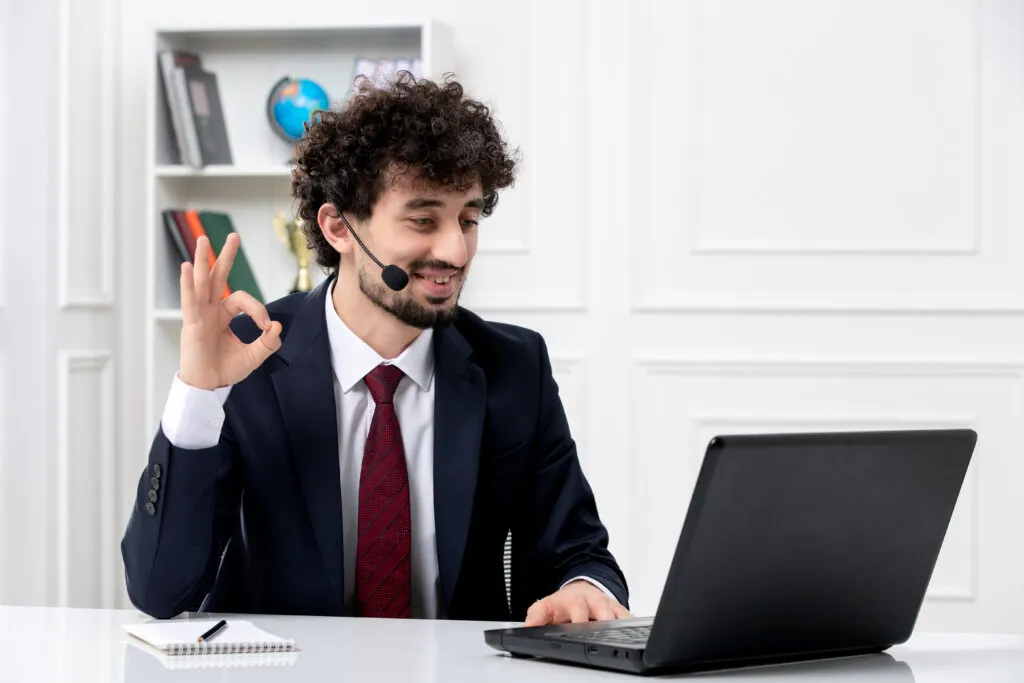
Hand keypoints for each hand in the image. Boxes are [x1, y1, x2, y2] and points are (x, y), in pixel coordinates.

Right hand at [178, 234, 281, 390]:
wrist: (209, 387)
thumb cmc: (226, 370)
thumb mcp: (254, 355)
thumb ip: (268, 342)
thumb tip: (277, 326)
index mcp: (223, 315)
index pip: (242, 299)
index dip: (257, 309)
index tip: (266, 326)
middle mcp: (210, 310)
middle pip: (217, 277)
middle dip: (225, 256)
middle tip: (234, 236)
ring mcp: (199, 315)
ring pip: (201, 283)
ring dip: (202, 260)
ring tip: (202, 240)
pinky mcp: (192, 324)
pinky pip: (190, 300)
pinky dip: (188, 283)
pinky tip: (186, 267)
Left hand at [524, 580, 631, 626]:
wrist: (581, 588)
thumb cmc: (564, 602)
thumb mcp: (546, 606)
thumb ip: (536, 616)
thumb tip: (527, 628)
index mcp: (574, 600)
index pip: (577, 608)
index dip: (579, 618)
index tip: (579, 626)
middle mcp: (593, 600)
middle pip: (603, 609)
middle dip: (604, 619)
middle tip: (603, 630)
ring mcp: (607, 605)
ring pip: (618, 613)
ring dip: (618, 622)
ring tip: (618, 632)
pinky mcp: (620, 610)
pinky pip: (629, 617)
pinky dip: (630, 624)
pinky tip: (630, 631)